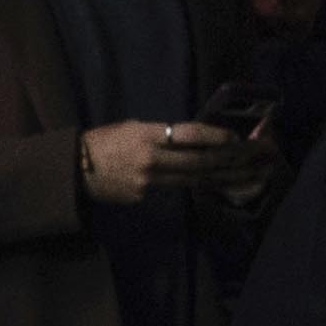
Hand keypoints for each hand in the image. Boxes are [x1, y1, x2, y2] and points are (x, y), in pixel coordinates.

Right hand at [80, 118, 258, 206]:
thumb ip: (161, 135)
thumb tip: (189, 142)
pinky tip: (196, 183)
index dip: (215, 137)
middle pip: (198, 162)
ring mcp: (148, 182)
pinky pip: (169, 188)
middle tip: (251, 160)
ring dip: (220, 177)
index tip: (235, 139)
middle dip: (228, 161)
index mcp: (147, 136)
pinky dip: (182, 183)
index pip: (190, 135)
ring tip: (243, 176)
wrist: (73, 169)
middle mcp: (152, 160)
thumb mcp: (132, 128)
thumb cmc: (102, 142)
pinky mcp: (143, 197)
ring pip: (191, 180)